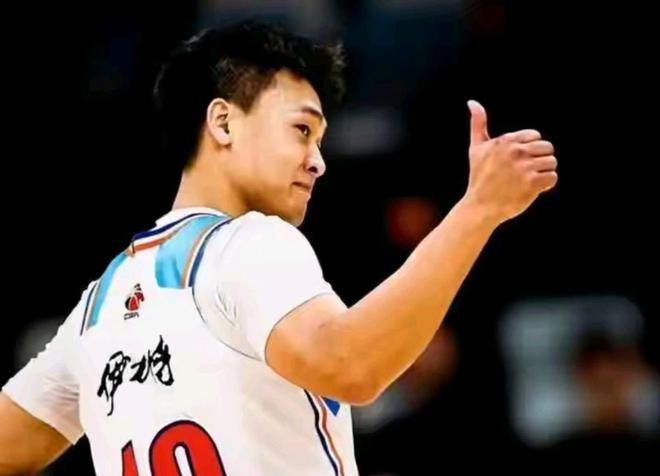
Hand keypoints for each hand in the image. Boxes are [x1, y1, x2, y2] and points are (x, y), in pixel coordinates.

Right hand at [465, 100, 557, 223]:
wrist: (480, 207)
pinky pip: (553, 177)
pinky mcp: (533, 183)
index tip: (517, 162)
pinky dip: (545, 185)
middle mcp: (515, 151)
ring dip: (543, 173)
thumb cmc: (479, 178)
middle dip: (539, 160)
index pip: (536, 136)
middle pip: (547, 148)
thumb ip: (477, 123)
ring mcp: (524, 167)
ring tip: (528, 181)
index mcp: (505, 140)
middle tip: (524, 173)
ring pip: (552, 162)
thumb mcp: (476, 148)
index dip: (529, 150)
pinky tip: (531, 189)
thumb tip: (472, 101)